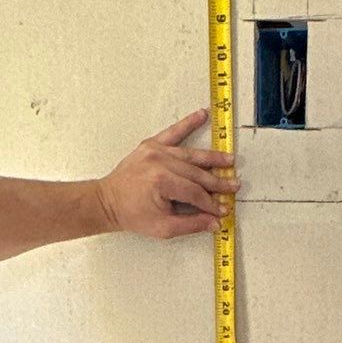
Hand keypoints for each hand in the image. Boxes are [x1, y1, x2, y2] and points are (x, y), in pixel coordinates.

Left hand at [96, 110, 234, 237]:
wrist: (107, 201)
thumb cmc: (132, 215)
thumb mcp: (163, 228)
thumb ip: (192, 224)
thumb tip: (215, 221)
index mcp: (161, 182)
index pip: (195, 192)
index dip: (211, 203)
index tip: (223, 209)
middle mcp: (159, 162)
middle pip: (196, 173)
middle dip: (217, 182)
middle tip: (234, 186)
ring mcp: (155, 151)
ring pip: (191, 155)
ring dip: (212, 157)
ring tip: (230, 160)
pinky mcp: (151, 145)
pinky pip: (173, 132)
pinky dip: (188, 123)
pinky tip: (202, 114)